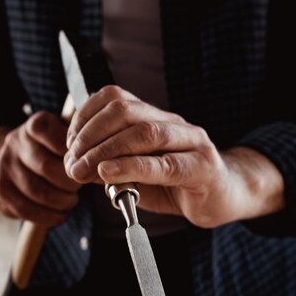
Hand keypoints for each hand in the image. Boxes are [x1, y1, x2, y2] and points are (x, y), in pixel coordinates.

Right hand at [0, 112, 80, 224]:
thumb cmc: (52, 149)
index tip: (88, 166)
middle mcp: (15, 142)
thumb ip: (85, 142)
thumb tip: (109, 158)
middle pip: (47, 167)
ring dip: (61, 201)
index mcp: (35, 125)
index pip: (57, 138)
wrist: (14, 158)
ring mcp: (4, 166)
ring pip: (37, 191)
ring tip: (72, 201)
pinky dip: (48, 216)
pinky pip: (25, 209)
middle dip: (70, 183)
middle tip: (81, 187)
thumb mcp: (66, 135)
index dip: (76, 157)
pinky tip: (61, 214)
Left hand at [64, 86, 283, 227]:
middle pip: (126, 110)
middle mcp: (174, 123)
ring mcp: (192, 142)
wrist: (226, 197)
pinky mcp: (204, 167)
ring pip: (145, 131)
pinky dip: (132, 166)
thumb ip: (114, 169)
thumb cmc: (180, 186)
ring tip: (81, 170)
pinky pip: (165, 164)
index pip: (115, 99)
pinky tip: (108, 173)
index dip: (85, 117)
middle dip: (90, 135)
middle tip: (71, 162)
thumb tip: (80, 168)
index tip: (69, 144)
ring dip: (105, 150)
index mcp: (156, 118)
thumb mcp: (140, 177)